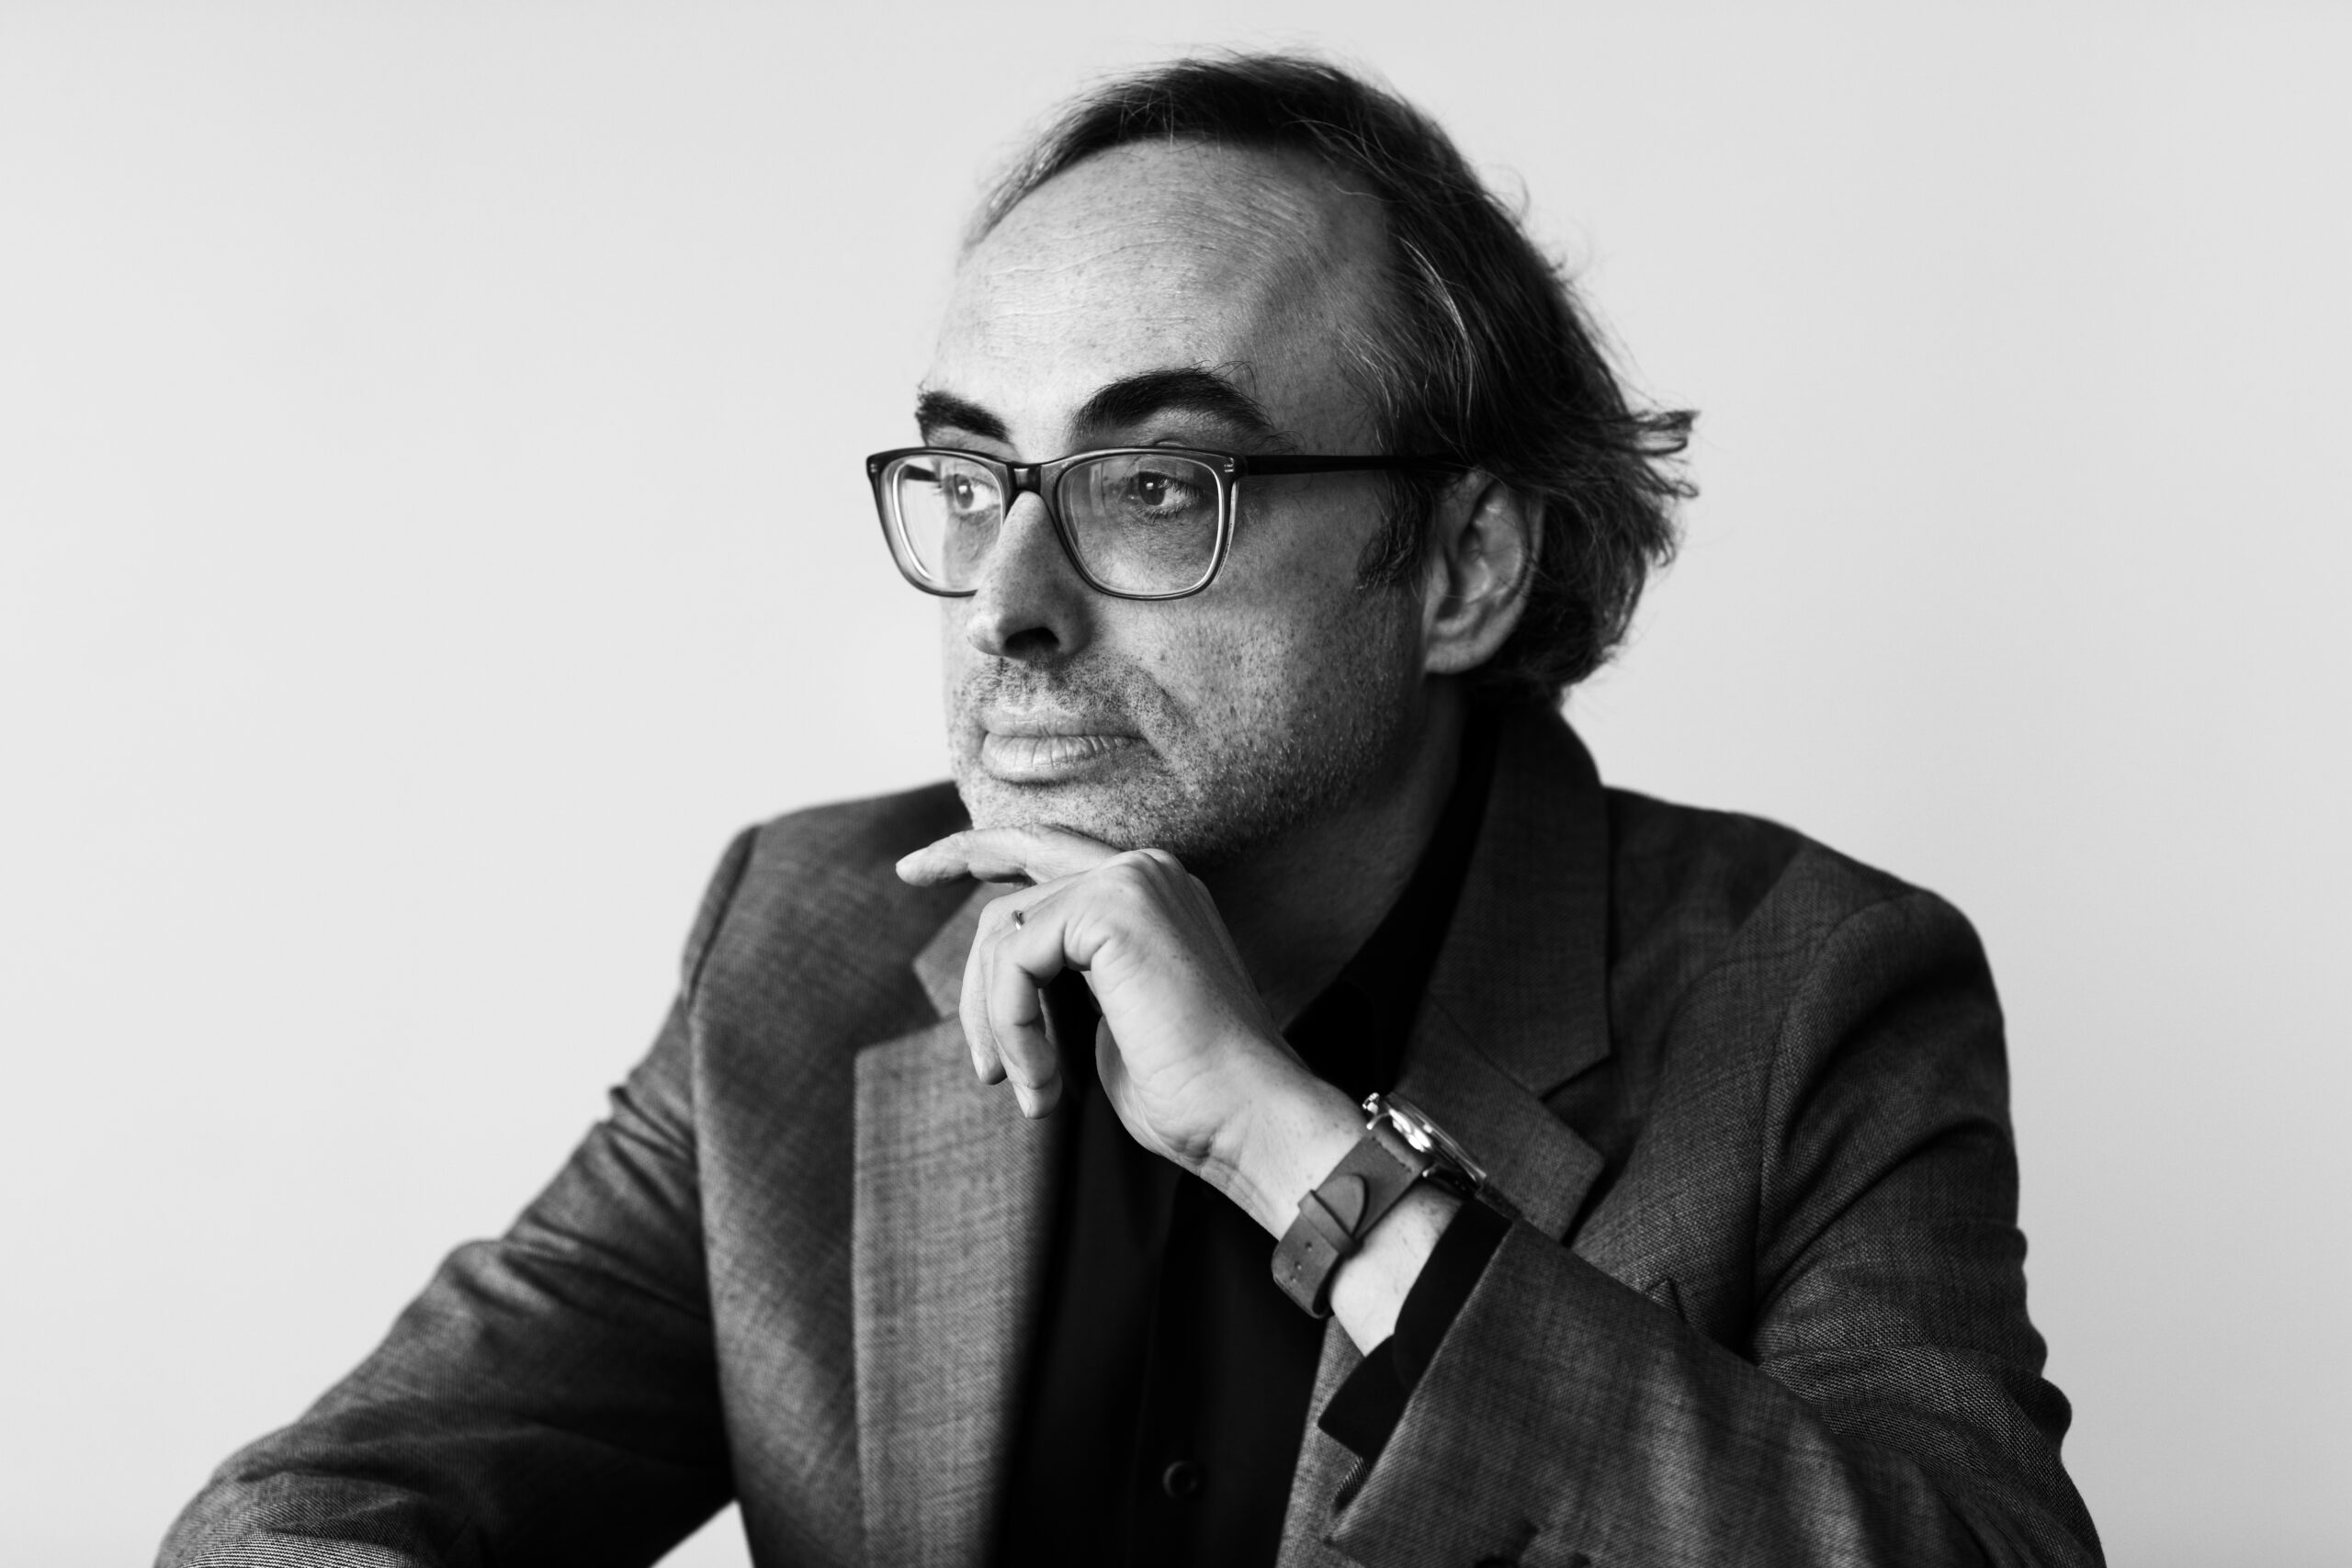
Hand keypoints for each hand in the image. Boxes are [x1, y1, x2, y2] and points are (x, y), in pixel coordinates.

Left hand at [896, 826, 1359, 1230]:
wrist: (1247, 1119)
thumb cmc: (1187, 1094)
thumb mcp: (1104, 1026)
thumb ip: (1061, 981)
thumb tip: (996, 976)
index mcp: (1152, 892)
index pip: (1049, 851)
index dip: (980, 849)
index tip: (919, 868)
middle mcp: (1146, 870)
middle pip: (1015, 876)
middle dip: (956, 869)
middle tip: (907, 880)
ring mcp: (1131, 880)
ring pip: (1003, 931)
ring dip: (995, 1022)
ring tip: (1026, 1089)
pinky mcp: (1112, 908)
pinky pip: (1014, 961)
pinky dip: (1011, 1030)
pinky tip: (1044, 1083)